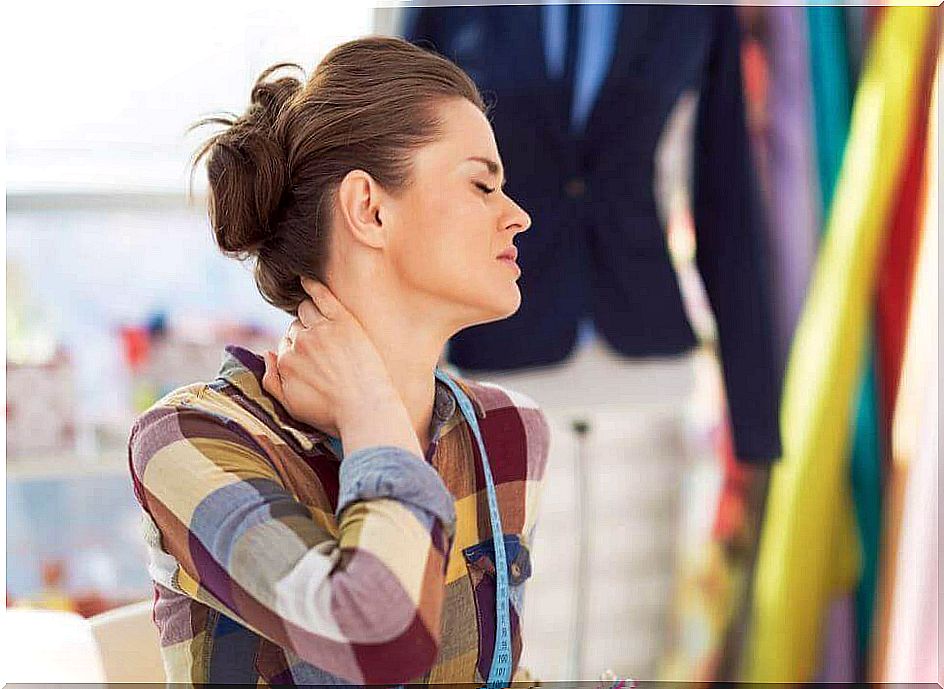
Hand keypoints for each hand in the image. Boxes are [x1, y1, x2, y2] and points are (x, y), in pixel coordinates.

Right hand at [261, 277, 396, 437]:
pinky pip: (322, 295)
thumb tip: (267, 355)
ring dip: (310, 315)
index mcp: (285, 361)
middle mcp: (300, 343)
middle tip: (324, 350)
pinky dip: (312, 285)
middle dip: (304, 335)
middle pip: (295, 328)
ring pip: (306, 310)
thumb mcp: (292, 406)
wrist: (367, 411)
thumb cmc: (332, 414)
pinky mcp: (343, 321)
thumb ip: (271, 382)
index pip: (285, 345)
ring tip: (325, 327)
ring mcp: (322, 330)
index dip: (298, 352)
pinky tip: (307, 281)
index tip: (314, 361)